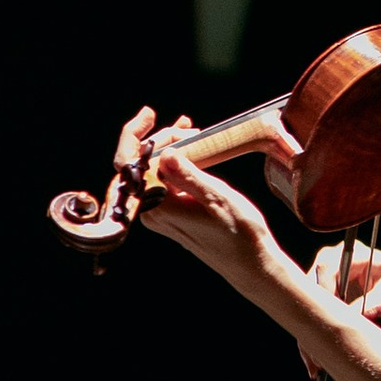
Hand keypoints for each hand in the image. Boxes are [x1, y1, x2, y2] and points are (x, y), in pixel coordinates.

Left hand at [138, 124, 300, 302]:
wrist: (251, 264)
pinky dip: (175, 161)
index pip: (129, 165)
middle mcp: (152, 212)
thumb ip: (189, 175)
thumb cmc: (239, 235)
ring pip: (153, 170)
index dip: (134, 135)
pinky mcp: (171, 213)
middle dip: (159, 139)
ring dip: (168, 147)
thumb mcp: (217, 197)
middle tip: (188, 127)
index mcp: (158, 207)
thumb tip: (164, 153)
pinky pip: (164, 181)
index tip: (150, 116)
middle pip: (140, 164)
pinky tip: (189, 147)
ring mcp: (160, 213)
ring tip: (190, 130)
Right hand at [298, 240, 380, 377]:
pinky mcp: (321, 294)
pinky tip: (315, 361)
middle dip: (310, 322)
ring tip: (314, 366)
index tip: (328, 320)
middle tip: (315, 355)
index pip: (325, 268)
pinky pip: (311, 315)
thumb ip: (375, 303)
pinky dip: (313, 338)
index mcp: (348, 253)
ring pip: (305, 306)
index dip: (323, 293)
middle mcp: (330, 261)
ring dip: (307, 336)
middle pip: (308, 290)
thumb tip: (353, 320)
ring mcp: (323, 278)